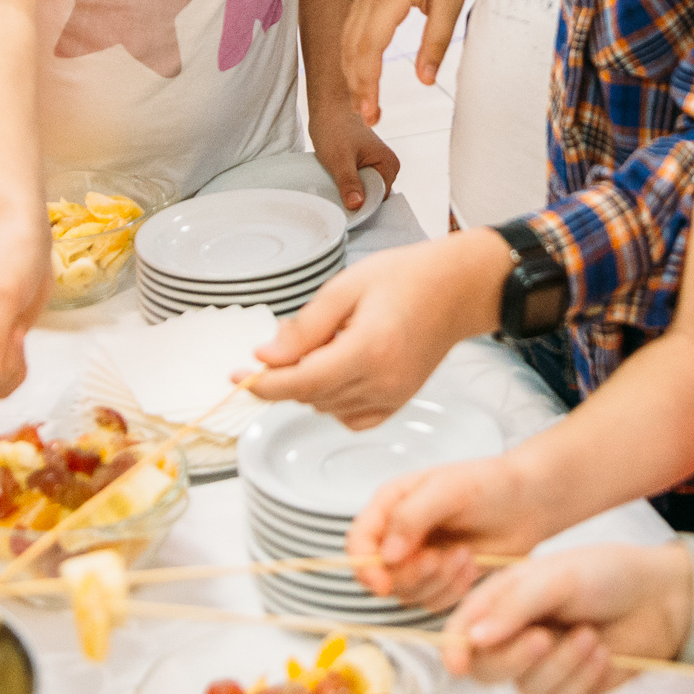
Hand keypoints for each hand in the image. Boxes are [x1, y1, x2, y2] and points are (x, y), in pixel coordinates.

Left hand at [247, 232, 510, 428]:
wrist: (458, 289)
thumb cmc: (407, 277)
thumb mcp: (346, 287)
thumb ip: (305, 327)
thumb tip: (264, 357)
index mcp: (368, 349)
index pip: (300, 382)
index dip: (263, 384)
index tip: (236, 375)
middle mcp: (382, 382)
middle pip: (309, 396)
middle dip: (288, 373)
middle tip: (294, 336)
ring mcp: (393, 397)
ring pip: (325, 407)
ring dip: (311, 383)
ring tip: (334, 340)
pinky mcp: (398, 403)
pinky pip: (348, 416)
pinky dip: (333, 399)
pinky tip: (342, 367)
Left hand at [310, 100, 400, 214]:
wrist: (327, 108)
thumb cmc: (335, 127)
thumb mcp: (339, 159)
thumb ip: (349, 182)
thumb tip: (357, 205)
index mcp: (389, 164)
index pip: (380, 198)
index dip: (362, 204)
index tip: (344, 207)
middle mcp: (388, 165)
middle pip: (373, 196)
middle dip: (355, 198)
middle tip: (336, 192)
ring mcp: (377, 165)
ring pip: (364, 190)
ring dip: (349, 191)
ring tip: (335, 182)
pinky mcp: (366, 164)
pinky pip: (359, 182)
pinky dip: (347, 184)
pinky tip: (336, 178)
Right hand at [341, 0, 495, 122]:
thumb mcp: (451, 1)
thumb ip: (436, 42)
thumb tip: (425, 81)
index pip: (368, 50)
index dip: (367, 84)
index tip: (373, 113)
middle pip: (351, 48)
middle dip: (356, 85)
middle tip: (371, 118)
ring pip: (347, 37)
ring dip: (351, 71)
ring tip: (364, 101)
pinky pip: (352, 24)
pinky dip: (352, 50)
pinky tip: (359, 68)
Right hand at [347, 452, 560, 608]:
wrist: (529, 501)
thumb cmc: (491, 484)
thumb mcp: (449, 489)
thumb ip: (411, 516)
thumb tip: (385, 555)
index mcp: (391, 505)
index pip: (358, 542)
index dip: (363, 567)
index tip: (383, 583)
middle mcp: (399, 534)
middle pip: (380, 575)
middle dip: (412, 574)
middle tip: (442, 557)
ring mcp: (419, 559)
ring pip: (406, 593)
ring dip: (436, 582)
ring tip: (464, 556)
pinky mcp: (440, 579)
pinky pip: (431, 602)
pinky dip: (451, 592)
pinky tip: (470, 567)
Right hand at [441, 543, 693, 693]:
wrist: (660, 598)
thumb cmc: (606, 574)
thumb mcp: (557, 576)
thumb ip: (514, 606)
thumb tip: (474, 638)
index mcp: (504, 601)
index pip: (463, 631)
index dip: (454, 648)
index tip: (459, 662)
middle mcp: (517, 635)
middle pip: (486, 670)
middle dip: (514, 658)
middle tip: (543, 637)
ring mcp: (543, 665)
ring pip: (526, 688)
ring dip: (561, 663)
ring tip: (590, 634)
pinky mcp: (571, 687)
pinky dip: (583, 678)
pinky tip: (603, 653)